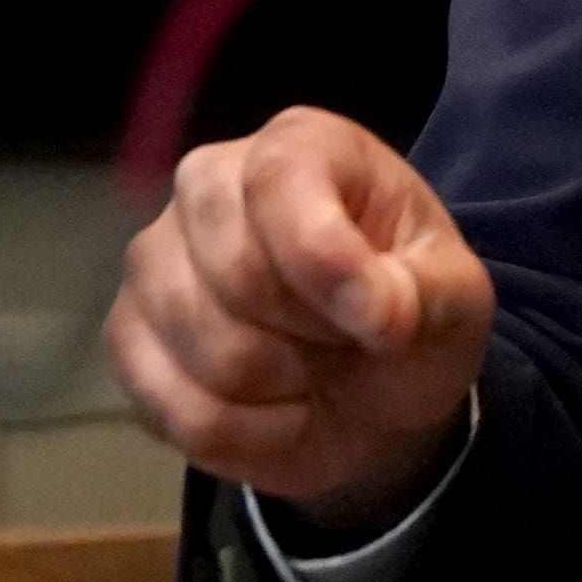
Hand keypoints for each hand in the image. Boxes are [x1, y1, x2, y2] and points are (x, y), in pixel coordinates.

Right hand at [108, 107, 495, 532]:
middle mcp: (207, 182)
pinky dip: (244, 435)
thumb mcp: (456, 299)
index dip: (327, 263)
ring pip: (208, 354)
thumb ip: (426, 294)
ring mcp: (154, 258)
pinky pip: (176, 411)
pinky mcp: (126, 336)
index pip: (281, 183)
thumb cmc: (410, 315)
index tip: (383, 322)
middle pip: (237, 275)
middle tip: (348, 341)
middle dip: (312, 336)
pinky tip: (271, 408)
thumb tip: (378, 310)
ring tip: (311, 370)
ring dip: (282, 391)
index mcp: (300, 146)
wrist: (368, 390)